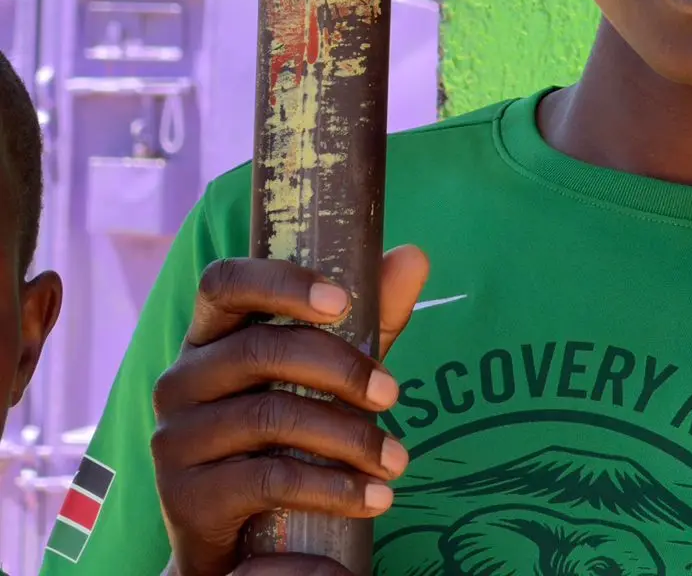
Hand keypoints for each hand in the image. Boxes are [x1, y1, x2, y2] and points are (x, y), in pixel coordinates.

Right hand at [154, 246, 429, 575]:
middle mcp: (182, 380)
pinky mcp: (185, 496)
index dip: (281, 283)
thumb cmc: (290, 434)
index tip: (343, 301)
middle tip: (394, 394)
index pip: (225, 283)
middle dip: (342, 369)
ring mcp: (176, 438)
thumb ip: (370, 319)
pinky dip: (332, 488)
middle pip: (261, 351)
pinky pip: (266, 480)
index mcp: (212, 338)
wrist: (241, 537)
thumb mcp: (332, 374)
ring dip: (349, 437)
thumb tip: (413, 256)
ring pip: (270, 417)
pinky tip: (372, 497)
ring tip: (396, 460)